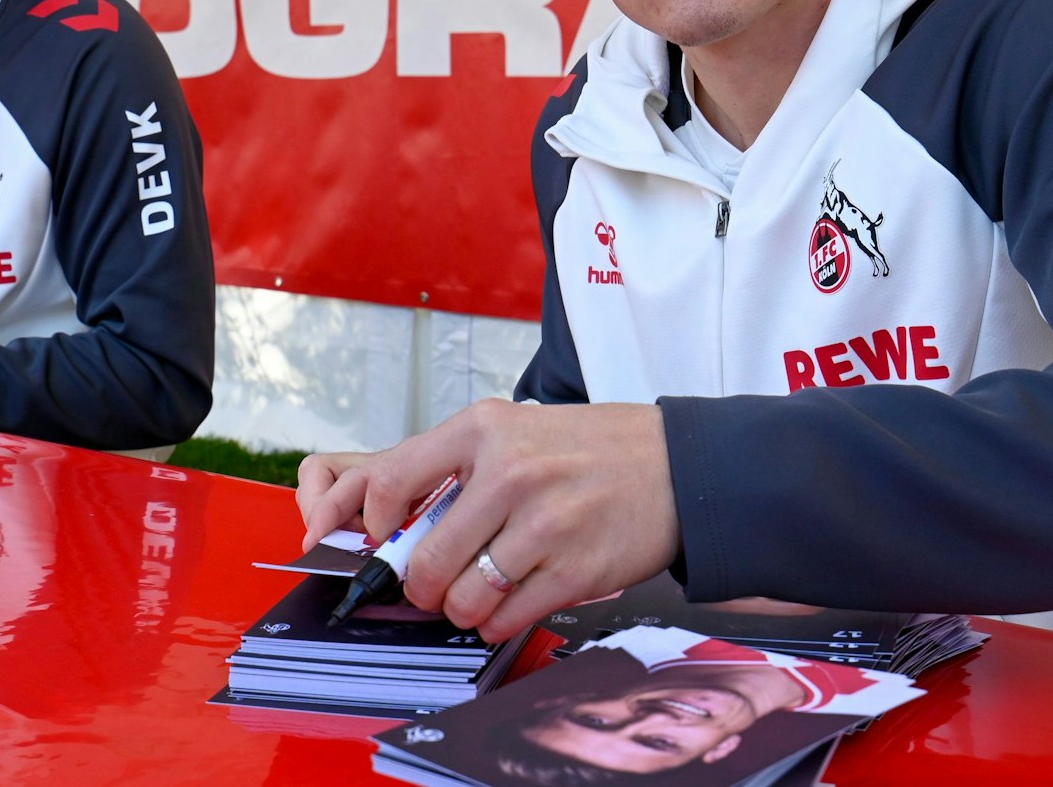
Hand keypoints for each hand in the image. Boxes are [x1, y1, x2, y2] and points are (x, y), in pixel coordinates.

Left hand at [299, 399, 680, 641]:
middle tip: (434, 585)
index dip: (375, 522)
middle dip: (423, 586)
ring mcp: (544, 523)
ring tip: (478, 594)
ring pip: (464, 599)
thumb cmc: (590, 449)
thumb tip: (397, 524)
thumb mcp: (517, 429)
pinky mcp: (574, 569)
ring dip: (462, 609)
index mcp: (484, 430)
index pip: (392, 480)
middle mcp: (509, 472)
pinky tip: (510, 604)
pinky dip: (497, 623)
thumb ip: (458, 468)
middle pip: (427, 559)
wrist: (677, 463)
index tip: (385, 539)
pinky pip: (507, 619)